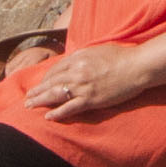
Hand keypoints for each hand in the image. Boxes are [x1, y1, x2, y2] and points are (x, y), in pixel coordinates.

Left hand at [24, 43, 149, 119]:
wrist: (138, 66)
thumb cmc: (122, 56)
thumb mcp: (98, 50)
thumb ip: (83, 56)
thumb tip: (72, 62)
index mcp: (78, 58)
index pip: (56, 69)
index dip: (46, 78)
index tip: (41, 84)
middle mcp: (76, 71)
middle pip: (51, 82)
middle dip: (37, 90)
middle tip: (27, 98)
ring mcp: (83, 86)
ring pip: (55, 95)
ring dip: (40, 101)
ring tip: (29, 106)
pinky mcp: (91, 99)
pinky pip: (69, 108)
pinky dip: (57, 113)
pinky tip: (47, 116)